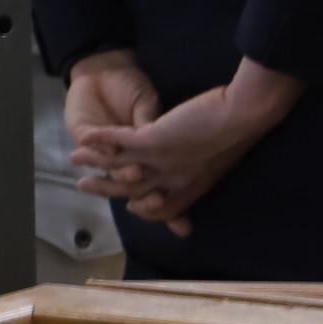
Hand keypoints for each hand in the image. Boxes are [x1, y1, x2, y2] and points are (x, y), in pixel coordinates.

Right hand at [75, 57, 302, 236]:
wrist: (248, 112)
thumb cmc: (243, 132)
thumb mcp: (225, 161)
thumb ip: (208, 172)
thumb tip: (208, 172)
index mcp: (193, 186)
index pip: (163, 208)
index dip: (146, 210)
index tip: (133, 207)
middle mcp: (174, 180)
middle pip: (131, 191)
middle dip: (106, 189)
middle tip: (84, 186)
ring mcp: (162, 161)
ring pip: (119, 166)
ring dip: (94, 162)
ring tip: (74, 158)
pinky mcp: (154, 140)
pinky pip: (118, 142)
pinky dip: (99, 139)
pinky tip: (84, 136)